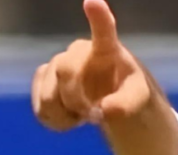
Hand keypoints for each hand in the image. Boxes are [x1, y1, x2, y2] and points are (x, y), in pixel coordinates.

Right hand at [31, 0, 177, 154]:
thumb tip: (105, 109)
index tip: (93, 2)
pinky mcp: (42, 81)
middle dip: (78, 99)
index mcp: (106, 49)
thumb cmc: (124, 90)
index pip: (104, 30)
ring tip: (84, 114)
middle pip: (65, 71)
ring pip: (49, 96)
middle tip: (95, 114)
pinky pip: (41, 108)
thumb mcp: (136, 99)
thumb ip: (126, 104)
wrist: (108, 99)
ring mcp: (56, 64)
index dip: (99, 17)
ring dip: (67, 113)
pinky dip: (56, 120)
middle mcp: (77, 51)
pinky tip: (70, 116)